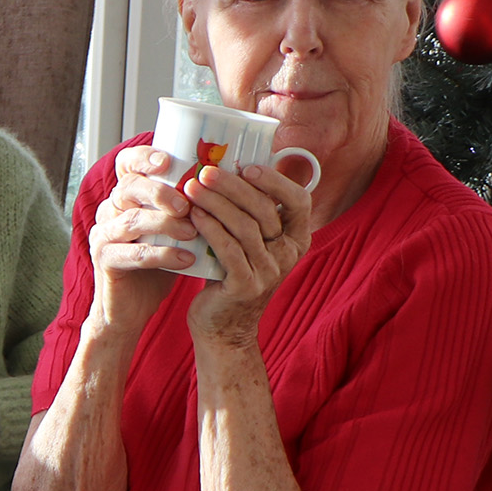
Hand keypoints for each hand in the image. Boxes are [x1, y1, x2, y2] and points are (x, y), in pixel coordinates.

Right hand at [88, 145, 199, 327]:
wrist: (130, 308)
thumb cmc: (159, 264)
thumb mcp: (173, 231)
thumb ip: (190, 208)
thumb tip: (233, 185)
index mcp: (126, 196)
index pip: (127, 164)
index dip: (144, 157)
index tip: (168, 161)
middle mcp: (110, 210)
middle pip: (129, 187)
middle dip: (160, 192)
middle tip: (187, 204)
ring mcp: (104, 235)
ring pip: (131, 220)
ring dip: (165, 225)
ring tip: (193, 232)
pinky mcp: (104, 260)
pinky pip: (132, 253)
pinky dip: (161, 255)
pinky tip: (186, 260)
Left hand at [183, 159, 314, 346]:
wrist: (223, 326)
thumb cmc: (230, 274)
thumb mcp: (249, 243)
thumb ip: (251, 212)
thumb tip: (232, 164)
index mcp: (297, 239)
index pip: (300, 201)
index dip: (276, 181)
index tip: (248, 166)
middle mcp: (288, 255)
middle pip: (265, 210)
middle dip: (233, 186)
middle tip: (206, 171)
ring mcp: (269, 272)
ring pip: (245, 227)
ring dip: (215, 203)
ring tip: (191, 187)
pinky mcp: (245, 287)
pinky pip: (228, 249)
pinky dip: (209, 228)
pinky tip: (192, 214)